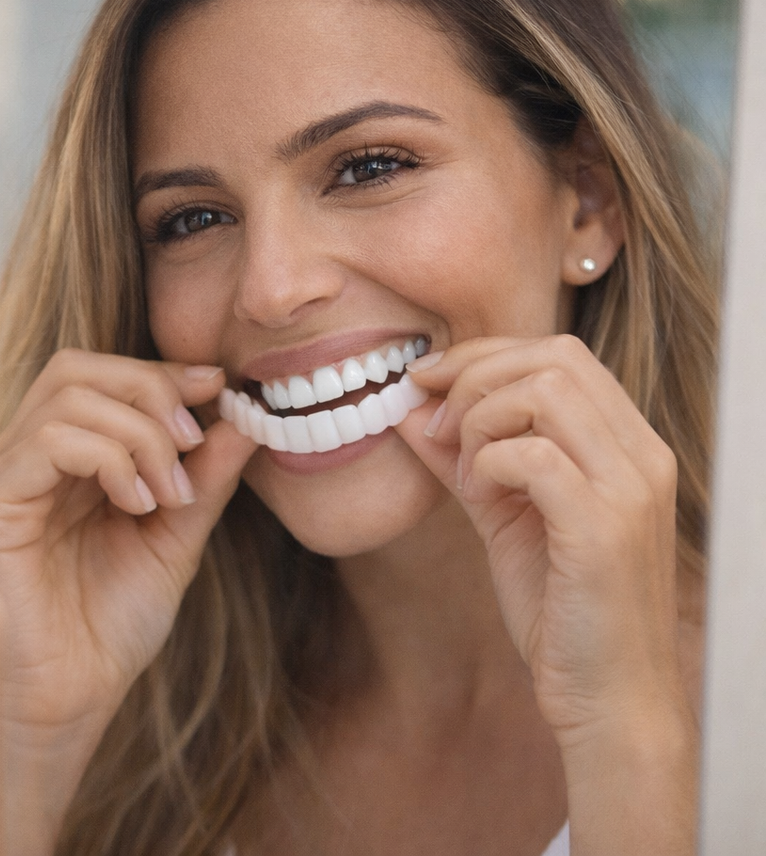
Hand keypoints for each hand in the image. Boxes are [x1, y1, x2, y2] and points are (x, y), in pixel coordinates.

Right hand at [0, 350, 257, 854]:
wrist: (61, 707)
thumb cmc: (105, 635)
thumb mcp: (172, 542)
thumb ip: (202, 480)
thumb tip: (241, 417)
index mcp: (58, 462)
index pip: (98, 377)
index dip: (160, 372)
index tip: (220, 390)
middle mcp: (20, 459)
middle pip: (77, 368)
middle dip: (150, 389)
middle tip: (194, 441)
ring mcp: (0, 478)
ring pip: (68, 395)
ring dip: (140, 432)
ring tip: (170, 494)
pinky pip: (50, 441)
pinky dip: (110, 457)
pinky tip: (136, 505)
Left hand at [397, 335, 695, 854]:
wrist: (607, 697)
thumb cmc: (560, 610)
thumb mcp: (501, 517)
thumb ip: (462, 459)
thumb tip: (411, 408)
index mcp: (627, 446)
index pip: (560, 355)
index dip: (483, 356)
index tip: (427, 382)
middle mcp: (641, 456)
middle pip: (552, 359)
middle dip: (473, 377)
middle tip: (432, 425)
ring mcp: (629, 489)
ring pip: (544, 391)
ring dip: (479, 420)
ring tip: (462, 471)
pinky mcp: (603, 528)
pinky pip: (533, 454)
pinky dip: (487, 463)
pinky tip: (478, 496)